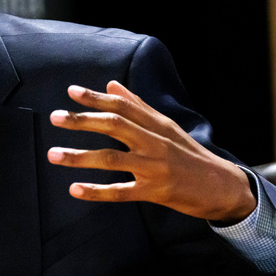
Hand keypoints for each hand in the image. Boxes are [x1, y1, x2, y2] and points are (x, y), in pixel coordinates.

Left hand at [47, 81, 254, 223]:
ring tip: (53, 155)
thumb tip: (112, 84)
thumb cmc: (190, 154)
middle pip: (114, 125)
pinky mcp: (155, 191)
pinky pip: (121, 191)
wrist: (222, 187)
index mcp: (156, 124)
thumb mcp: (166, 126)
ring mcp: (154, 167)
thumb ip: (138, 106)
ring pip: (112, 159)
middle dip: (83, 120)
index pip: (122, 106)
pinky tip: (75, 189)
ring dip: (80, 156)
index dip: (96, 97)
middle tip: (55, 117)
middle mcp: (154, 142)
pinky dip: (97, 191)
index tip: (71, 91)